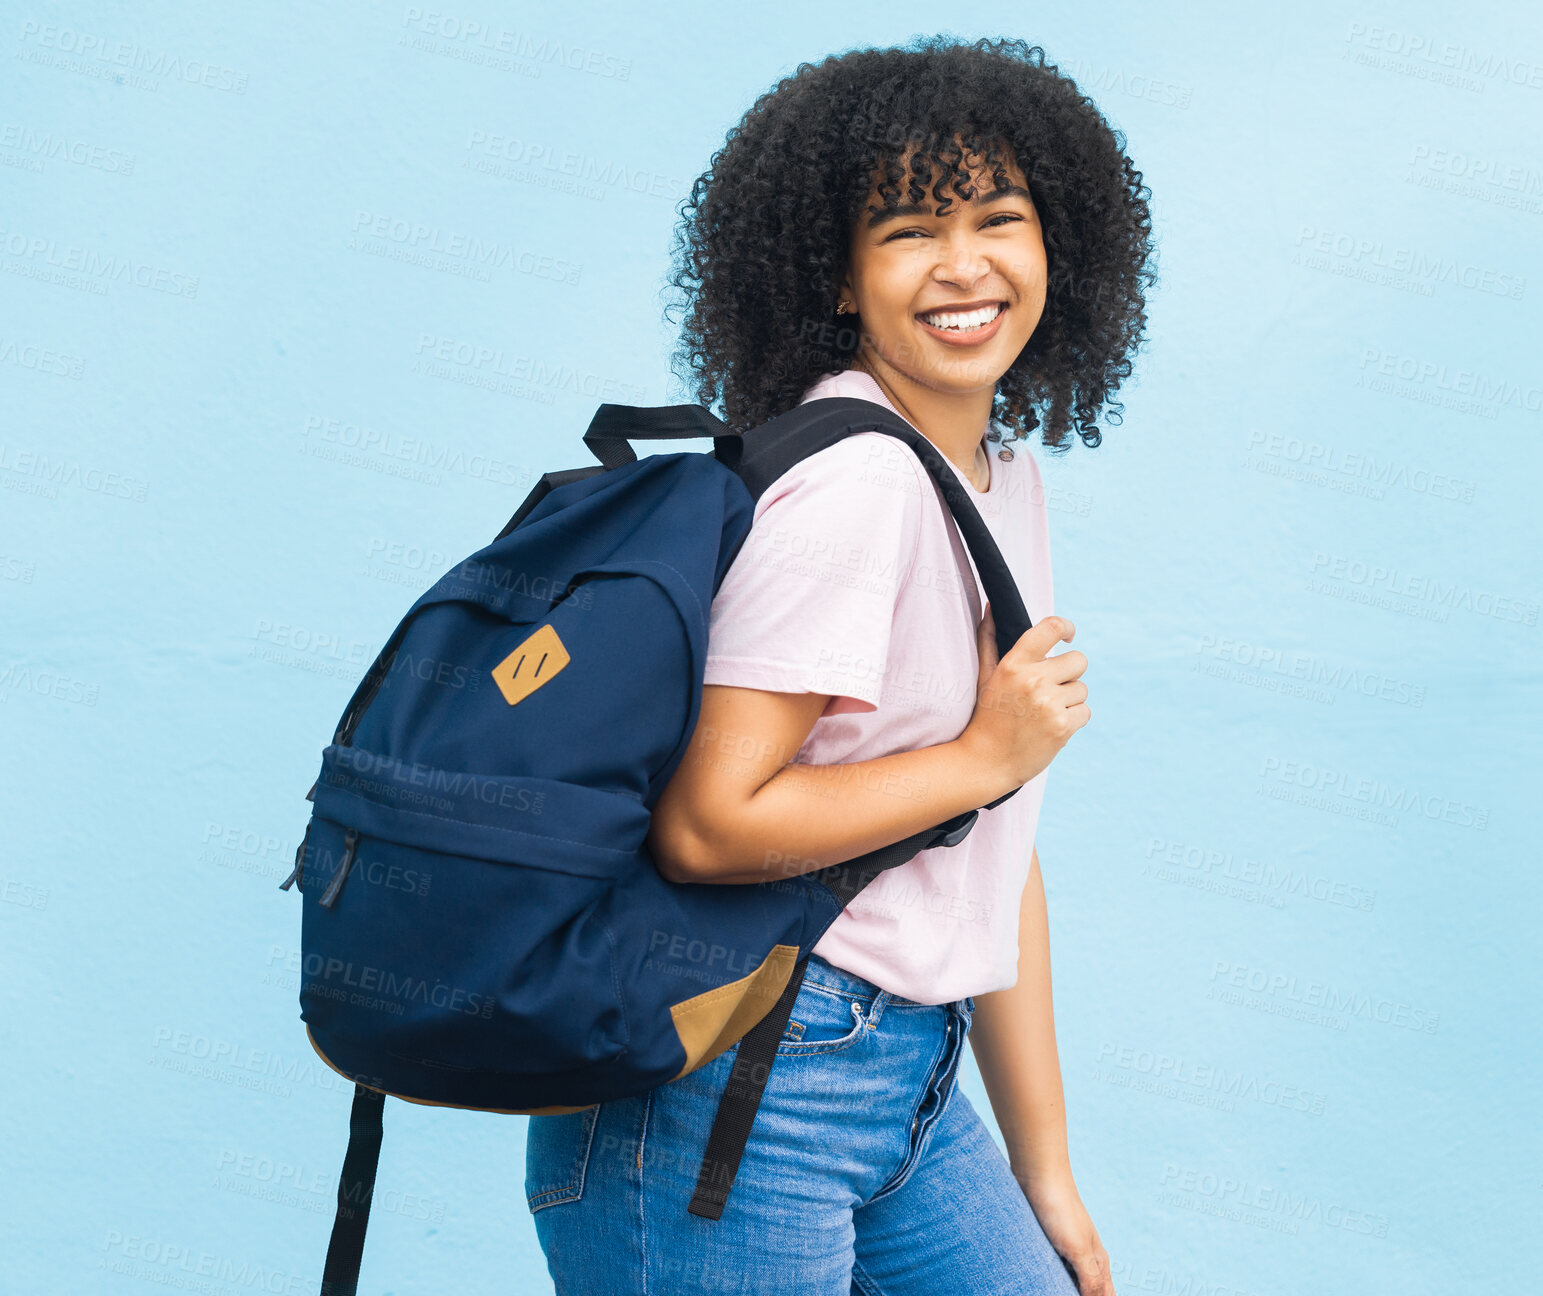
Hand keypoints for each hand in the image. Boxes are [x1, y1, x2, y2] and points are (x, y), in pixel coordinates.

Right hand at [962, 605, 1089, 787]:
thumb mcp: (985, 676)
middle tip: (1050, 689)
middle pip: (1079, 660)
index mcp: (1015, 663)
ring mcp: (1049, 704)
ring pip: (1082, 689)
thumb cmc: (986, 716)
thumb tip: (991, 606)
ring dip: (1070, 700)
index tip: (1068, 635)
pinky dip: (1073, 720)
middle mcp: (1033, 680)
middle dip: (1070, 673)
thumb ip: (989, 639)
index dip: (1066, 627)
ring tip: (1044, 713)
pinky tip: (1051, 727)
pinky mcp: (1062, 727)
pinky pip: (1085, 712)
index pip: (1051, 628)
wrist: (986, 761)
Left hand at [1019, 1168, 1113, 1295]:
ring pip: (1070, 1280)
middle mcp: (1086, 1256)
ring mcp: (1067, 1248)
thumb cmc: (1060, 1209)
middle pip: (1091, 1290)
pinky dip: (1049, 1278)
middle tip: (1063, 1292)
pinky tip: (1040, 1281)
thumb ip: (1090, 1278)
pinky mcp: (1048, 1240)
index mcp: (1098, 1261)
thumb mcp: (1077, 1248)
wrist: (1038, 1174)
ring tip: (1052, 1288)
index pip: (1106, 1295)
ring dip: (1063, 1287)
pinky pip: (1052, 1267)